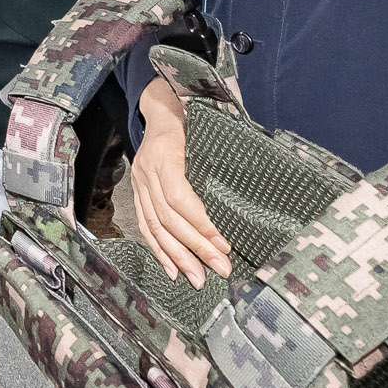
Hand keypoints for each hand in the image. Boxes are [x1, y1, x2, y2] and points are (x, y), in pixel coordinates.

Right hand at [131, 77, 232, 284]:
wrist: (159, 108)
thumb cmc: (189, 120)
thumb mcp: (204, 131)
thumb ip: (220, 158)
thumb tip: (249, 191)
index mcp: (165, 156)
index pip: (181, 198)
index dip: (201, 225)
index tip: (224, 245)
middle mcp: (147, 172)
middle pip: (169, 218)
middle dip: (195, 248)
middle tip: (218, 270)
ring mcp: (139, 183)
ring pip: (155, 226)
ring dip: (177, 256)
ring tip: (197, 279)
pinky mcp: (137, 192)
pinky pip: (145, 226)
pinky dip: (158, 250)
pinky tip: (172, 269)